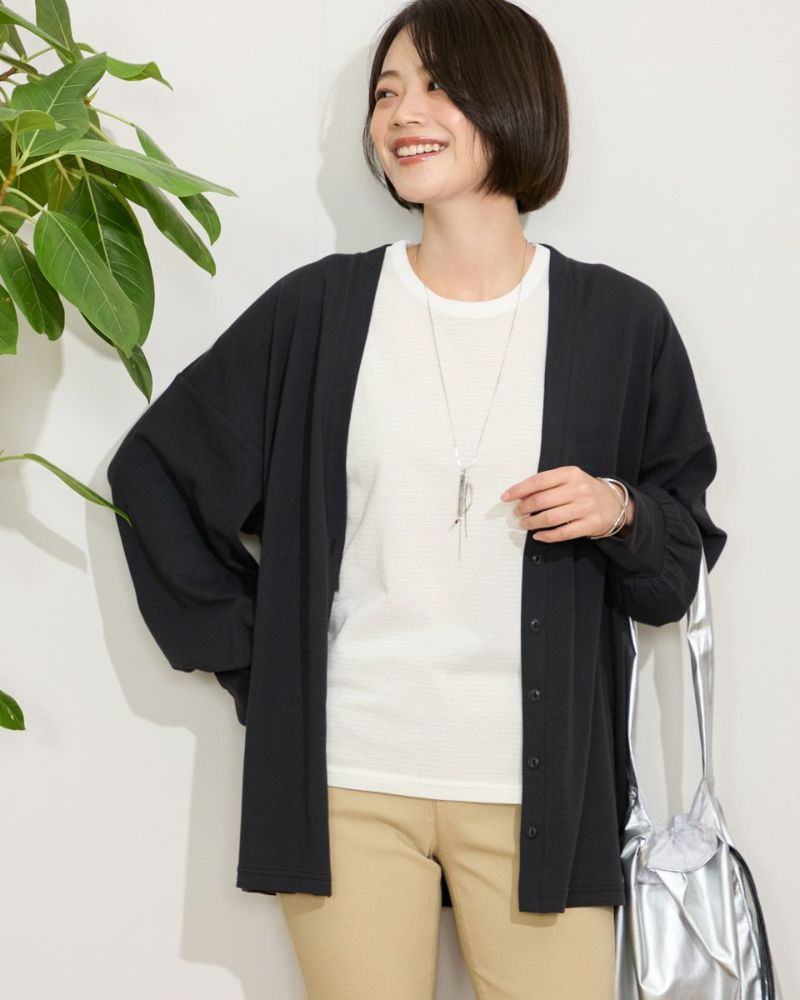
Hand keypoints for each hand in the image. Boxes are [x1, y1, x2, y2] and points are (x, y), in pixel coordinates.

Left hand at [500, 466, 634, 541]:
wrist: (614, 503)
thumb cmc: (584, 490)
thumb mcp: (569, 480)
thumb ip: (547, 485)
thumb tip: (519, 495)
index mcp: (570, 473)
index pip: (538, 481)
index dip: (519, 490)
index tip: (506, 497)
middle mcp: (579, 489)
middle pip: (542, 500)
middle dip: (524, 508)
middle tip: (518, 512)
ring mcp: (586, 507)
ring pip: (550, 518)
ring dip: (532, 523)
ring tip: (525, 523)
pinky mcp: (590, 524)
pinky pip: (563, 533)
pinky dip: (546, 536)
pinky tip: (538, 535)